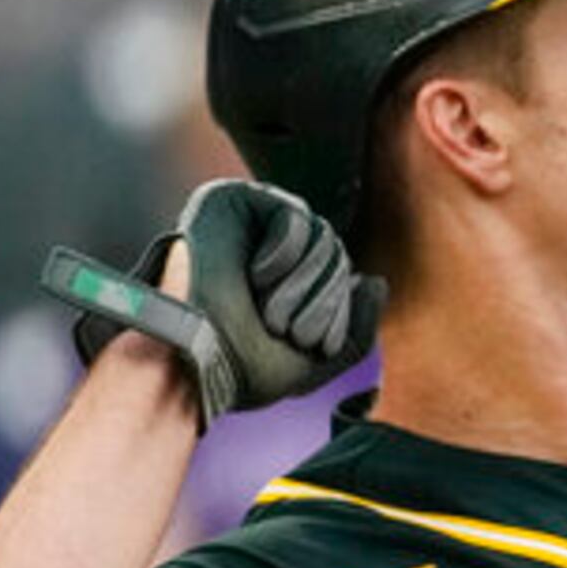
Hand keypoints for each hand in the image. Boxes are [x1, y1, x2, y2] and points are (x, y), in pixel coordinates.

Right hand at [44, 180, 372, 425]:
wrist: (191, 361)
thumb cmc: (245, 367)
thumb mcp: (317, 360)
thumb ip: (357, 329)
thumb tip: (375, 282)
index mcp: (286, 281)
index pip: (344, 279)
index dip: (337, 312)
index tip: (304, 343)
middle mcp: (269, 246)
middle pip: (337, 254)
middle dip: (322, 300)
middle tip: (282, 329)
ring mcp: (250, 220)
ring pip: (324, 237)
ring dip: (303, 285)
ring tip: (267, 311)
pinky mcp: (230, 200)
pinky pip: (296, 218)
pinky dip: (284, 256)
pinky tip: (255, 277)